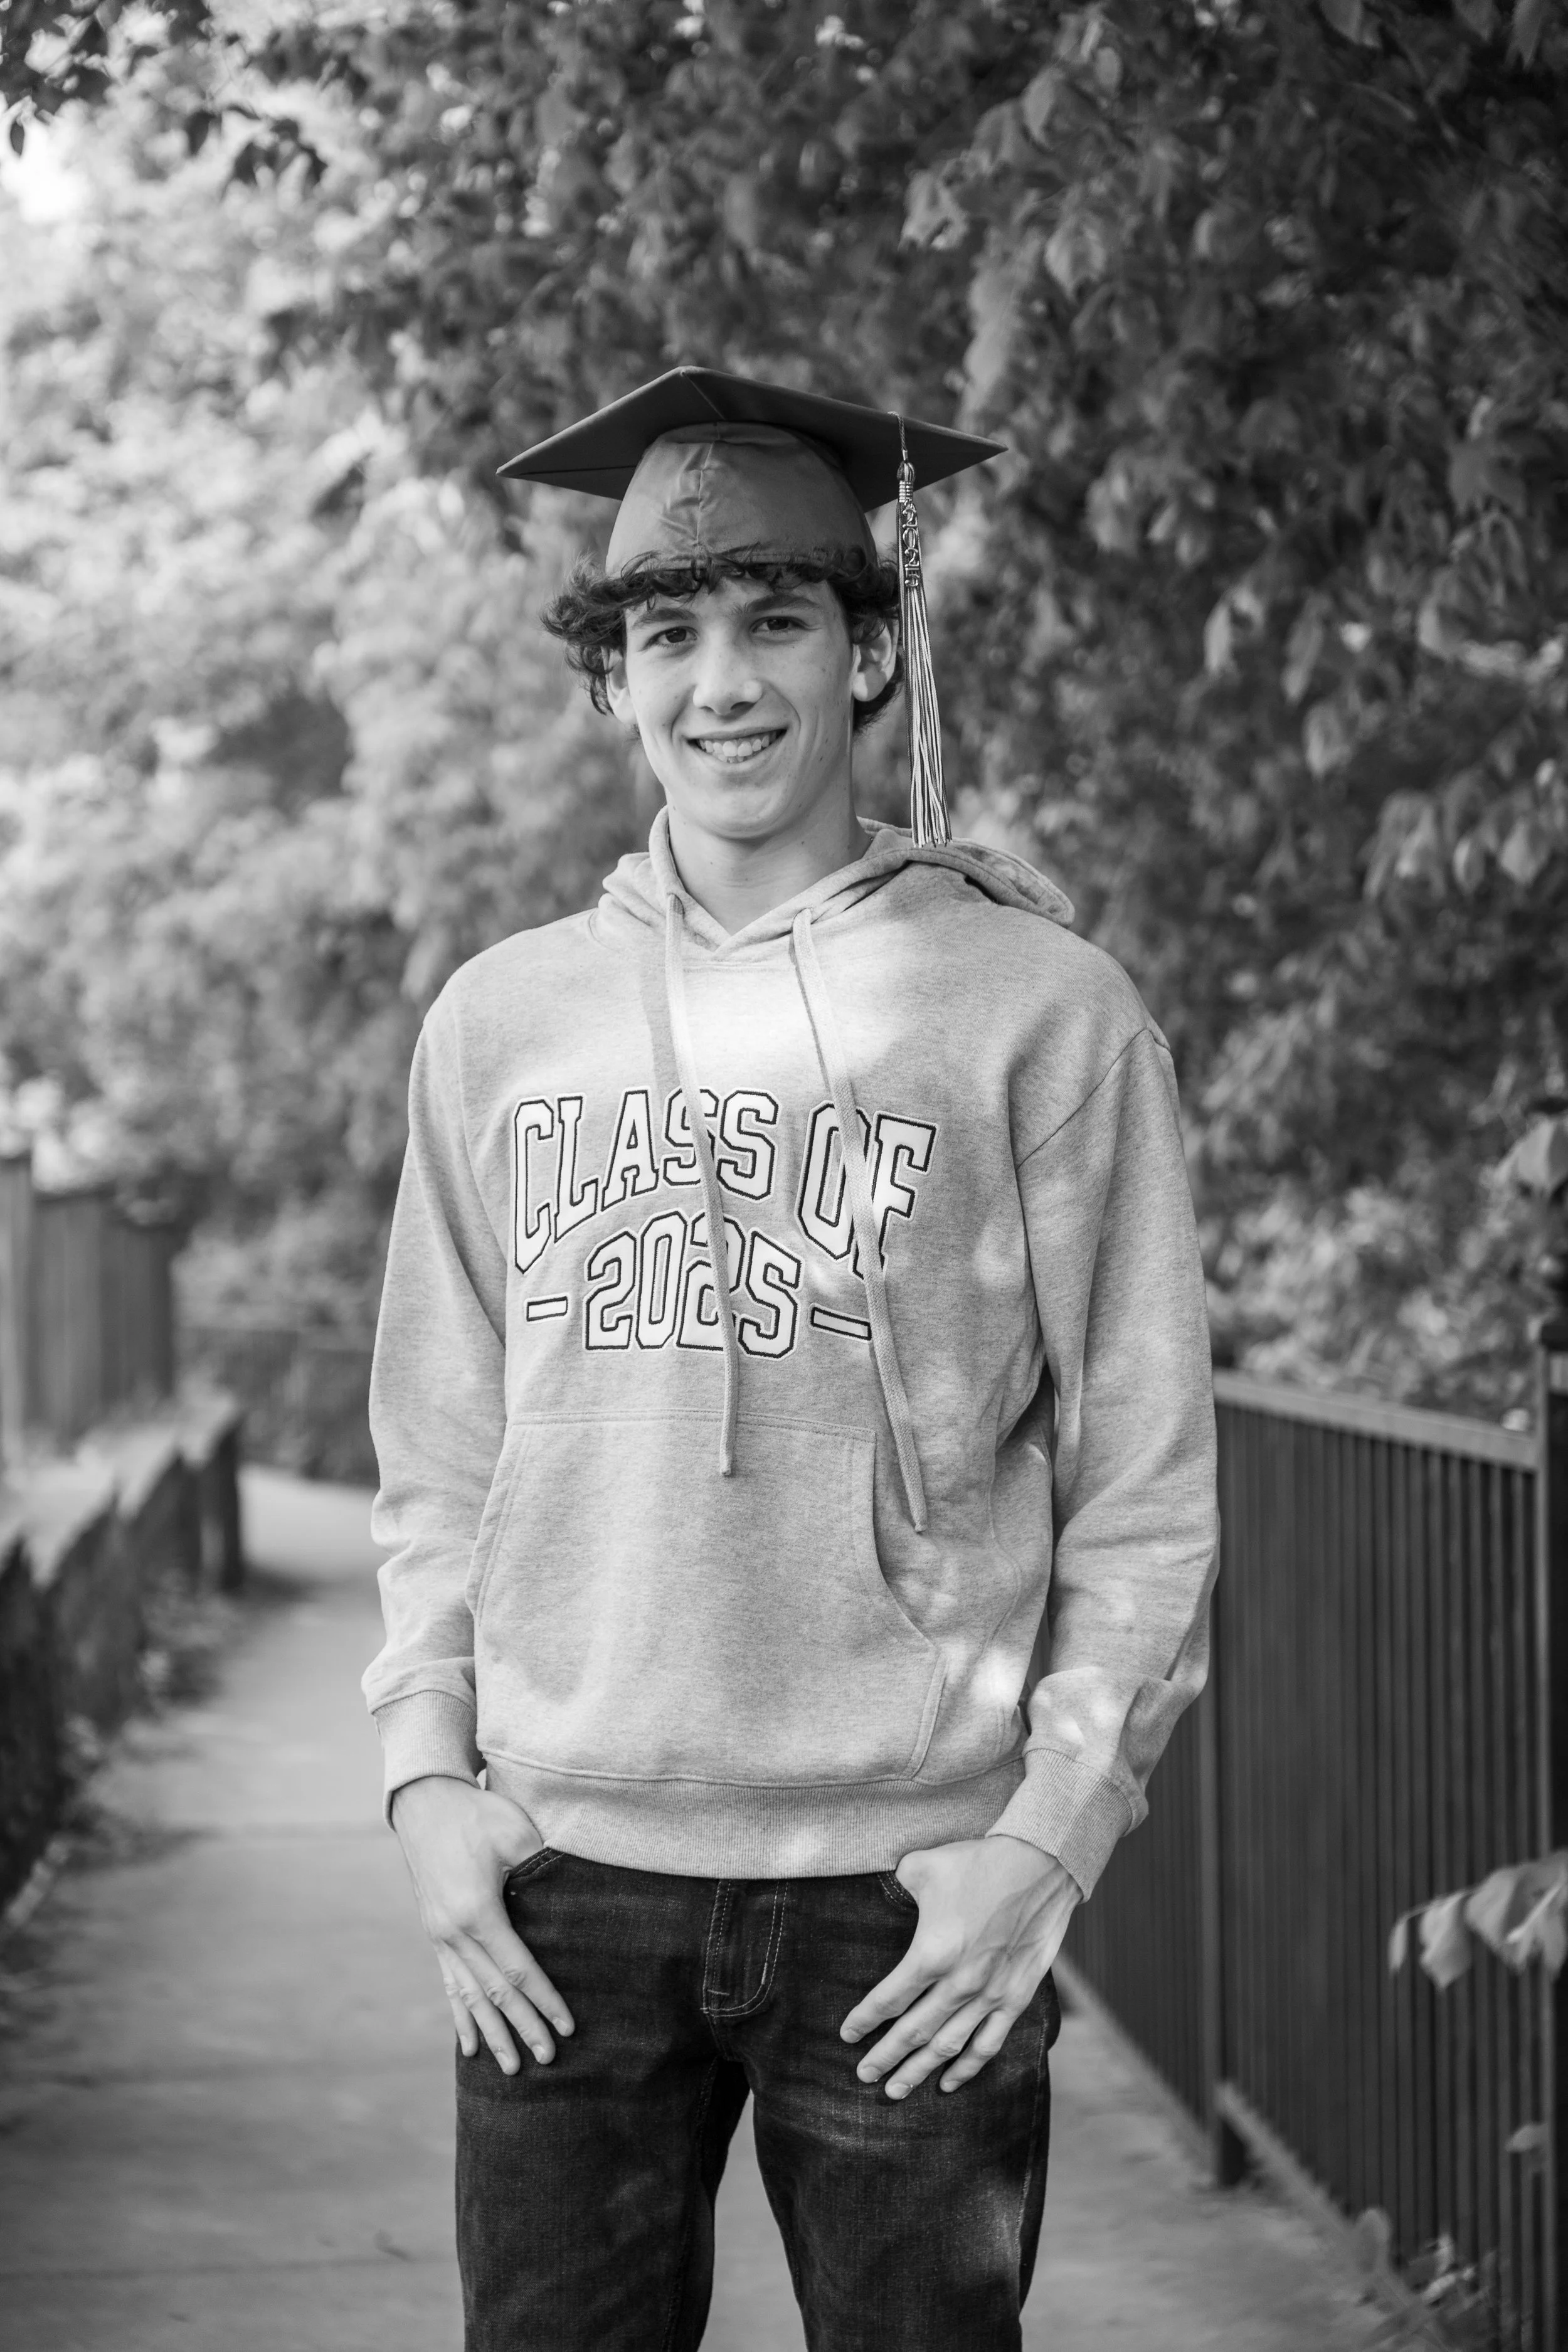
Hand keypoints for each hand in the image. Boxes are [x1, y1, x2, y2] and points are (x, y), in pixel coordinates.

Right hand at [390, 1775, 573, 2073]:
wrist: (425, 1802)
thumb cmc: (476, 1813)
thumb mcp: (515, 1831)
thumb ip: (542, 1866)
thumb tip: (576, 1893)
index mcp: (477, 1911)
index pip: (518, 1969)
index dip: (544, 2000)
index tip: (568, 2027)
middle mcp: (454, 1932)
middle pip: (494, 1992)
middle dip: (522, 2027)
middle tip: (547, 2060)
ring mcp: (440, 1936)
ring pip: (469, 1996)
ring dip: (491, 2033)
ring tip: (510, 2067)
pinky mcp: (434, 1933)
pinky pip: (449, 1984)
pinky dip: (461, 2016)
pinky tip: (467, 2045)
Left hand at [840, 1835, 1079, 2098]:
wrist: (1041, 1864)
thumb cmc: (978, 1862)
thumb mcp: (923, 1865)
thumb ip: (896, 1885)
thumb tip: (883, 1890)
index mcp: (931, 1953)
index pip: (888, 1999)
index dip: (864, 2020)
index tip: (846, 2034)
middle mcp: (959, 1983)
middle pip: (912, 2033)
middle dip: (885, 2057)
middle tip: (863, 2075)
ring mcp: (990, 1995)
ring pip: (947, 2047)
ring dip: (919, 2071)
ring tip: (895, 2091)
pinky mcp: (1015, 1997)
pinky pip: (988, 2044)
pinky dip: (967, 2068)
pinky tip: (948, 2083)